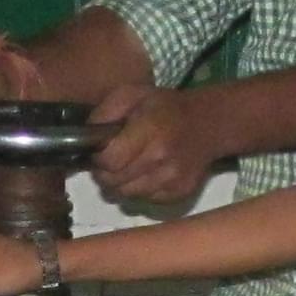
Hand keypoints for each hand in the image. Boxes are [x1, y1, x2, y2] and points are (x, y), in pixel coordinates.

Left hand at [86, 82, 217, 208]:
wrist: (208, 125)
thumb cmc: (164, 107)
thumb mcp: (132, 94)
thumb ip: (105, 113)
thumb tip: (87, 137)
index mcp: (149, 129)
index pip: (110, 160)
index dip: (99, 158)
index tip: (100, 151)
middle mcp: (161, 158)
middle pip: (115, 182)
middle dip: (106, 173)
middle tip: (111, 160)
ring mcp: (172, 179)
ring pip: (127, 195)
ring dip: (121, 183)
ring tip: (129, 166)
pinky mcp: (179, 193)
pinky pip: (145, 200)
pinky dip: (140, 189)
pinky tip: (146, 173)